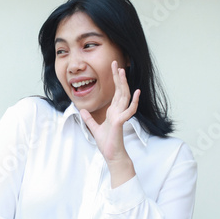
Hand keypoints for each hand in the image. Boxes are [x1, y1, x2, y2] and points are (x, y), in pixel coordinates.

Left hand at [80, 60, 139, 187]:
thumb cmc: (107, 143)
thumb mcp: (94, 128)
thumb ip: (89, 119)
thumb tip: (82, 111)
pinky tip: (136, 92)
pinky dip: (133, 102)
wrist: (112, 155)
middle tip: (116, 63)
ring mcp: (121, 116)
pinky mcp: (120, 122)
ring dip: (124, 84)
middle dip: (118, 77)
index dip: (114, 80)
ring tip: (122, 72)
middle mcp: (118, 111)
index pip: (115, 92)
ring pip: (124, 96)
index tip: (113, 68)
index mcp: (113, 111)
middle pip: (120, 91)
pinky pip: (129, 110)